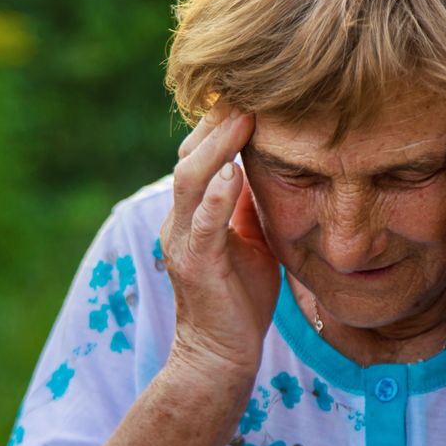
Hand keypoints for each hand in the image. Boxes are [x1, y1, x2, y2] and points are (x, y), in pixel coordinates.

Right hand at [160, 100, 279, 381]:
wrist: (220, 356)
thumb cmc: (238, 298)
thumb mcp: (249, 240)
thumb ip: (248, 205)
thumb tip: (265, 167)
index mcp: (193, 213)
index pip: (200, 155)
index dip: (220, 124)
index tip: (251, 93)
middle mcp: (180, 220)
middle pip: (190, 156)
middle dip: (217, 122)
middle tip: (248, 89)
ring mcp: (183, 241)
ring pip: (189, 181)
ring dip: (217, 147)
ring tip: (242, 117)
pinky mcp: (195, 265)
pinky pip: (204, 224)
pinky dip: (216, 196)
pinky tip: (233, 172)